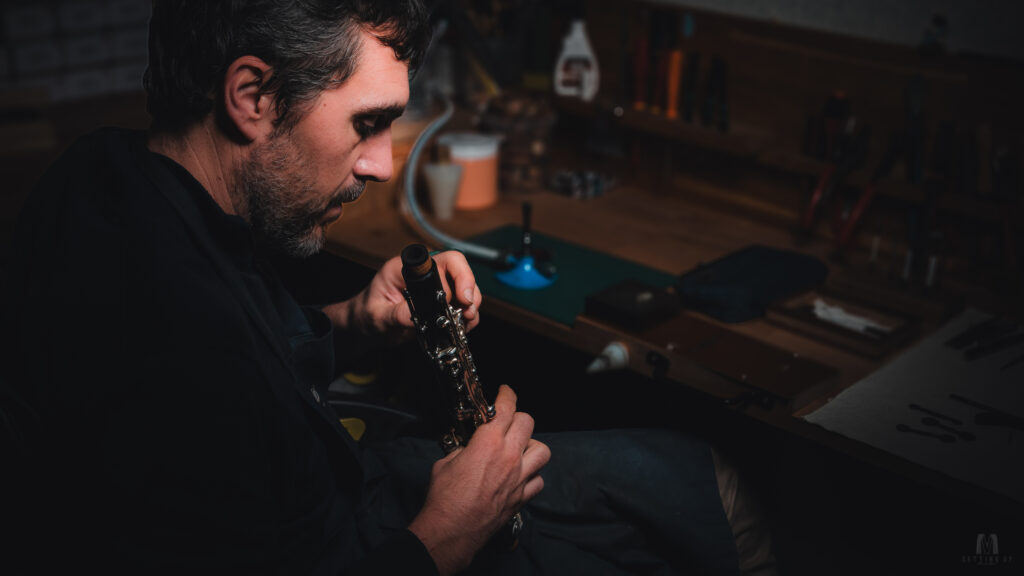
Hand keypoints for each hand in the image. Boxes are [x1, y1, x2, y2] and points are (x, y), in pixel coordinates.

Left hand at [322, 250, 481, 343]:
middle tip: (468, 314)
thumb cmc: (367, 314)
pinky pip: (462, 305)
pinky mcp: (440, 302)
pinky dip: (468, 317)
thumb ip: (395, 314)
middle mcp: (424, 273)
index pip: (441, 260)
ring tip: (466, 323)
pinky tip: (464, 327)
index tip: (462, 298)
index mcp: (406, 269)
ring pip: (465, 288)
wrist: (366, 326)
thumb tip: (416, 316)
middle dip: (469, 292)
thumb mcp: (376, 316)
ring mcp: (435, 287)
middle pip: (459, 271)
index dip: (458, 275)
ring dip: (471, 306)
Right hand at [408, 385, 549, 574]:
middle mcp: (509, 458)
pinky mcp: (521, 498)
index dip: (507, 394)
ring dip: (531, 446)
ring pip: (542, 450)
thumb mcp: (446, 462)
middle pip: (528, 422)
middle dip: (517, 417)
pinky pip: (538, 481)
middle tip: (507, 421)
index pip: (506, 408)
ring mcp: (519, 479)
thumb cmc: (444, 499)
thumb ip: (463, 449)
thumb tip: (469, 446)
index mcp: (488, 443)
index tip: (505, 392)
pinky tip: (520, 476)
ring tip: (519, 449)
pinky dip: (532, 476)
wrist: (451, 531)